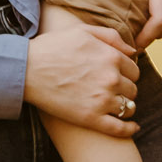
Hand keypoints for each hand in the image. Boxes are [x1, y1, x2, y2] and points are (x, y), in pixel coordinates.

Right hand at [23, 6, 141, 137]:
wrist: (26, 70)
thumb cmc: (51, 47)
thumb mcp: (82, 31)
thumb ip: (111, 36)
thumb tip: (132, 51)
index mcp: (111, 57)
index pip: (134, 70)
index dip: (127, 73)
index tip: (118, 75)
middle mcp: (111, 79)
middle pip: (133, 89)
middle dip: (125, 88)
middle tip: (112, 89)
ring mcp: (102, 100)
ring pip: (129, 107)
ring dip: (126, 106)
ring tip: (116, 105)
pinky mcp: (91, 119)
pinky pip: (120, 129)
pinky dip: (129, 129)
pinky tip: (132, 127)